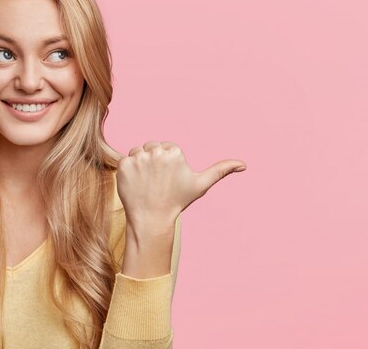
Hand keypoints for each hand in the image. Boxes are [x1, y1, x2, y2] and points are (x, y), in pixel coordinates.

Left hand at [116, 141, 245, 235]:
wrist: (152, 220)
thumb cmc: (177, 201)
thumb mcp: (201, 184)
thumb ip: (221, 170)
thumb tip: (244, 164)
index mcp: (175, 151)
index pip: (166, 148)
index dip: (167, 164)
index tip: (168, 179)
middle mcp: (156, 151)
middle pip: (151, 147)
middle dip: (153, 161)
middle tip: (157, 182)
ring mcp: (138, 158)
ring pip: (138, 152)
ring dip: (140, 165)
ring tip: (146, 183)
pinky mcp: (123, 165)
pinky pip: (125, 160)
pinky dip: (128, 172)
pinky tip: (135, 184)